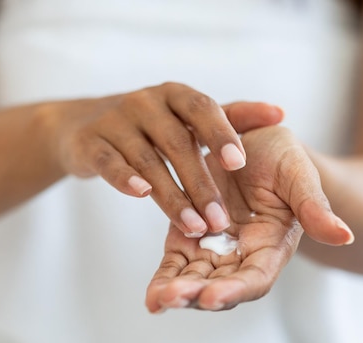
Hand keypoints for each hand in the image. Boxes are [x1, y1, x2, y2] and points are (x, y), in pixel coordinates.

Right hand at [46, 82, 283, 236]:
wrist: (83, 124)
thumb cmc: (152, 124)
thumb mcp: (189, 117)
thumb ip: (233, 117)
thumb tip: (279, 114)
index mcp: (175, 95)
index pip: (202, 108)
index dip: (221, 134)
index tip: (239, 163)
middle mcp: (145, 102)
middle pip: (177, 142)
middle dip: (201, 183)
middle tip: (221, 219)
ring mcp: (115, 120)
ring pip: (146, 159)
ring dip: (171, 195)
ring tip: (194, 226)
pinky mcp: (90, 142)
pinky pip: (108, 161)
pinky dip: (124, 177)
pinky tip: (140, 195)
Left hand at [145, 126, 353, 312]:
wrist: (256, 144)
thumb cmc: (284, 160)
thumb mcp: (300, 175)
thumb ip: (315, 207)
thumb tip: (344, 236)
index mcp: (272, 246)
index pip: (256, 278)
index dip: (236, 289)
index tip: (213, 295)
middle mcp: (243, 255)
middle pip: (221, 286)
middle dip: (196, 295)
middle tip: (172, 298)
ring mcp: (214, 248)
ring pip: (194, 279)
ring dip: (176, 291)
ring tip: (157, 300)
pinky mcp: (189, 236)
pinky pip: (176, 262)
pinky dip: (165, 277)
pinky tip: (151, 296)